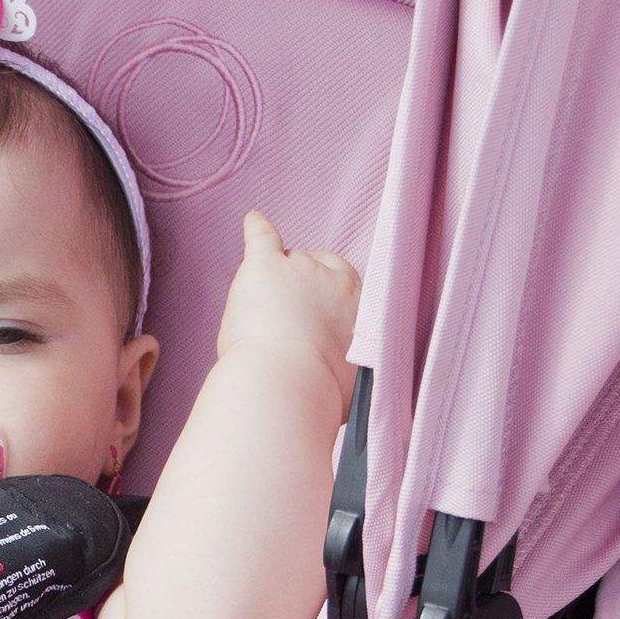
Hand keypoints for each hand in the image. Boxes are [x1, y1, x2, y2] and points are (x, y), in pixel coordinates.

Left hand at [215, 212, 359, 401]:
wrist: (289, 390)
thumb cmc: (321, 396)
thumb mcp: (358, 383)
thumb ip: (355, 364)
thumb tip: (352, 375)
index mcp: (366, 311)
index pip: (347, 288)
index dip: (326, 304)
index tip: (316, 323)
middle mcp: (341, 282)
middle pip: (318, 272)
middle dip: (302, 294)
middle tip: (288, 328)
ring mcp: (302, 269)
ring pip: (287, 264)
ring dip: (273, 287)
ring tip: (261, 321)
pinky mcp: (267, 266)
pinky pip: (263, 237)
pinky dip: (257, 229)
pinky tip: (253, 222)